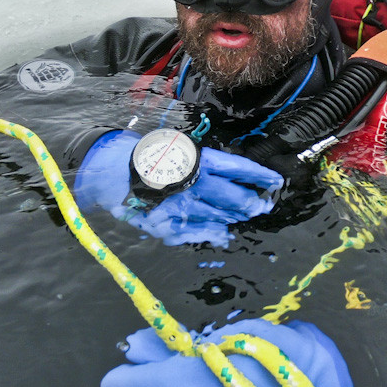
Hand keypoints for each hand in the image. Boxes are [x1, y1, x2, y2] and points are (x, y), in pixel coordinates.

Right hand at [73, 131, 283, 246]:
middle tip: (262, 205)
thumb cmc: (148, 157)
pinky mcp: (166, 226)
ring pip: (218, 217)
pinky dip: (211, 235)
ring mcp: (179, 208)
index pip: (237, 169)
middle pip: (232, 198)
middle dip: (251, 203)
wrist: (110, 170)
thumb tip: (232, 179)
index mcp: (195, 161)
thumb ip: (205, 167)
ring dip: (233, 218)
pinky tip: (222, 234)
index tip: (276, 181)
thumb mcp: (179, 151)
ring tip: (243, 216)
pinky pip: (196, 234)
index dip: (259, 176)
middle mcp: (191, 185)